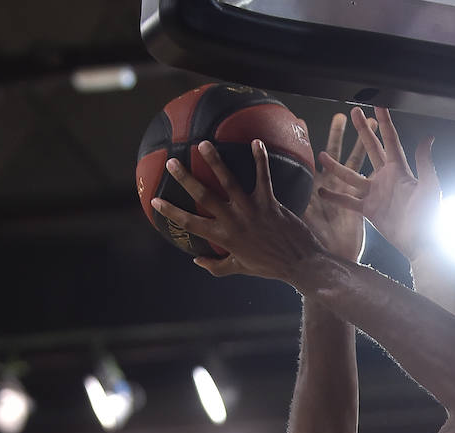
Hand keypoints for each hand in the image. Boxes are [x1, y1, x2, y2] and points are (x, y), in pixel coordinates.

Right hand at [151, 140, 326, 285]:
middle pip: (204, 197)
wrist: (300, 265)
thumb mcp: (240, 268)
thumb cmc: (270, 266)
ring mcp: (252, 212)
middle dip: (186, 179)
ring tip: (204, 144)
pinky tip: (256, 141)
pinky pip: (264, 178)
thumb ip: (217, 266)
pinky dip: (260, 159)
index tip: (153, 201)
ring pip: (230, 183)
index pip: (191, 224)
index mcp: (224, 238)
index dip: (172, 212)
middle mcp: (234, 223)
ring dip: (216, 162)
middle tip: (171, 162)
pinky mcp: (270, 204)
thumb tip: (197, 261)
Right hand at [315, 106, 440, 263]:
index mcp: (400, 170)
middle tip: (353, 113)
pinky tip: (322, 190)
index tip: (377, 105)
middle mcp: (386, 178)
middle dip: (362, 132)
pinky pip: (348, 201)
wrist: (421, 244)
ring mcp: (376, 194)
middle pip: (371, 150)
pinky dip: (335, 196)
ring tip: (322, 154)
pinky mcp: (369, 210)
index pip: (391, 141)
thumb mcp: (430, 187)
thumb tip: (428, 138)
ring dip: (337, 166)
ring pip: (352, 175)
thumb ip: (425, 163)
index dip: (384, 123)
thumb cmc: (430, 217)